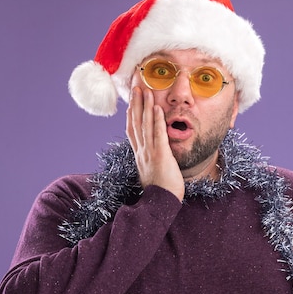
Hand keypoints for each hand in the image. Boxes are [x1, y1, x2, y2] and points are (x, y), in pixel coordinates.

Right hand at [126, 86, 184, 201]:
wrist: (159, 206)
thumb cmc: (159, 192)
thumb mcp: (151, 173)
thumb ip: (151, 161)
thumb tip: (151, 156)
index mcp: (139, 156)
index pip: (132, 130)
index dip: (131, 114)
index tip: (132, 101)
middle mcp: (141, 152)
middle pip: (136, 123)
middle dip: (136, 104)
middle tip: (136, 87)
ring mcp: (149, 153)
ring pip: (145, 125)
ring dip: (146, 106)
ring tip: (146, 90)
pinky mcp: (160, 156)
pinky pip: (158, 135)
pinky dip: (157, 121)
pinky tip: (157, 108)